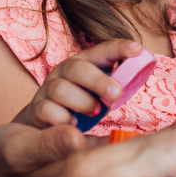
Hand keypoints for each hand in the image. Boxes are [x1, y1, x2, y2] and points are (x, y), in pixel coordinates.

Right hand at [14, 39, 143, 128]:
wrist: (41, 128)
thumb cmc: (78, 108)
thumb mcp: (97, 95)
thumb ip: (113, 88)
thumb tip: (139, 79)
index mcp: (82, 65)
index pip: (101, 52)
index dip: (118, 48)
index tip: (137, 50)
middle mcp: (63, 74)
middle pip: (78, 68)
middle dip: (98, 80)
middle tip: (116, 94)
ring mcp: (48, 91)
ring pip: (62, 89)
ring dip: (82, 102)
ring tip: (95, 114)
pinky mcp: (36, 111)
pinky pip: (47, 111)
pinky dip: (63, 119)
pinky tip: (73, 125)